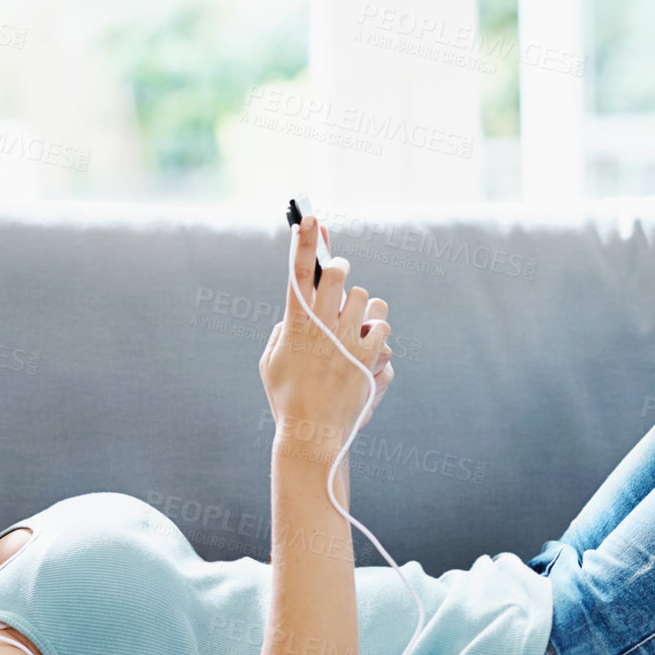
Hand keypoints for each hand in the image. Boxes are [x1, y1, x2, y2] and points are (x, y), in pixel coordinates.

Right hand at [259, 213, 393, 447]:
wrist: (313, 435)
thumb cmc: (287, 399)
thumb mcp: (271, 361)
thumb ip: (283, 330)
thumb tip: (301, 312)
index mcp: (295, 324)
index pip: (297, 273)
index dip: (303, 243)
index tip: (309, 219)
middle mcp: (323, 327)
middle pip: (339, 275)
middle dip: (339, 271)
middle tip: (339, 276)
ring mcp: (349, 341)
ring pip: (366, 299)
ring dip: (361, 308)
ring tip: (352, 328)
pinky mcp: (371, 357)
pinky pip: (383, 328)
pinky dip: (376, 336)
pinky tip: (366, 350)